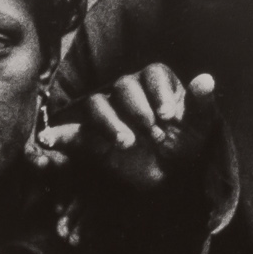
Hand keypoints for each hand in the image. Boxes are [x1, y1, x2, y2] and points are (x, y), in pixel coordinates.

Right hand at [50, 65, 217, 192]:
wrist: (170, 178)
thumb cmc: (185, 147)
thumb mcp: (199, 129)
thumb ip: (201, 104)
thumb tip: (206, 78)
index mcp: (155, 86)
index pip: (151, 74)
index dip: (159, 93)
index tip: (168, 116)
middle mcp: (129, 94)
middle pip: (123, 86)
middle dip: (138, 111)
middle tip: (154, 134)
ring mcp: (108, 115)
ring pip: (97, 104)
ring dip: (109, 122)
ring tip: (126, 143)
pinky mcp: (91, 138)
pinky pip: (71, 132)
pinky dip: (58, 134)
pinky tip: (46, 140)